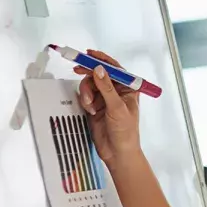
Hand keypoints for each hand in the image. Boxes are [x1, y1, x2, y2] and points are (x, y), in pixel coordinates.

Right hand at [74, 50, 140, 169]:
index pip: (115, 69)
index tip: (89, 54)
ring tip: (90, 105)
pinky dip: (84, 100)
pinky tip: (89, 110)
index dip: (102, 60)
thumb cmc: (125, 132)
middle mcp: (117, 91)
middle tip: (78, 69)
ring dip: (87, 92)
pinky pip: (85, 95)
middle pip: (99, 74)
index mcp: (128, 89)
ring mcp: (105, 98)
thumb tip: (99, 70)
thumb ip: (107, 88)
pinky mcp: (94, 106)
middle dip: (89, 74)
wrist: (117, 152)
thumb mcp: (117, 108)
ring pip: (90, 84)